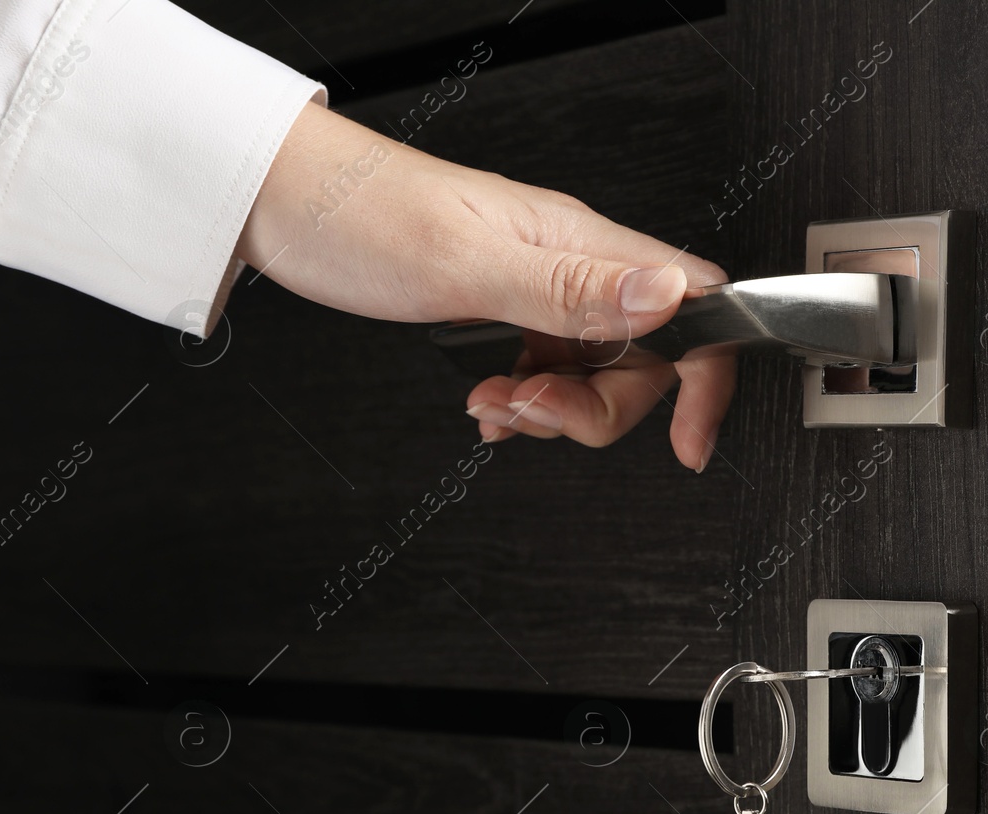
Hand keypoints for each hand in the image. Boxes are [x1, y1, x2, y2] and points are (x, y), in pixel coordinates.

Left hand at [238, 101, 732, 470]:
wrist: (282, 199)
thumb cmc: (359, 213)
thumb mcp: (465, 265)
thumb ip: (572, 289)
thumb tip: (670, 296)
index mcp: (582, 243)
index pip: (693, 305)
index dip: (705, 376)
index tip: (687, 441)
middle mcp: (574, 265)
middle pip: (644, 361)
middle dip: (596, 411)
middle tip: (528, 412)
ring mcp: (541, 290)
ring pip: (594, 376)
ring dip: (550, 412)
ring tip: (488, 403)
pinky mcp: (507, 311)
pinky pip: (548, 374)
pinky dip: (523, 406)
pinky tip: (483, 403)